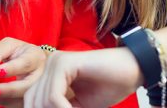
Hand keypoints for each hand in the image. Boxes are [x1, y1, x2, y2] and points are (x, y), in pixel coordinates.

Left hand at [0, 37, 46, 106]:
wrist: (34, 63)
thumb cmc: (20, 53)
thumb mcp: (10, 46)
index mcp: (36, 57)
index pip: (26, 63)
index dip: (12, 68)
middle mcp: (42, 74)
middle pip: (27, 85)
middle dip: (9, 90)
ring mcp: (39, 89)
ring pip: (24, 99)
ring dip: (5, 100)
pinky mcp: (33, 99)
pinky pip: (20, 105)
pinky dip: (6, 103)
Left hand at [24, 48, 141, 107]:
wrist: (134, 69)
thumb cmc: (110, 86)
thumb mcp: (79, 106)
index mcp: (49, 74)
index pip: (32, 101)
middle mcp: (48, 65)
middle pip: (33, 101)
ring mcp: (55, 62)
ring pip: (42, 100)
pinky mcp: (64, 63)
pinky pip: (53, 96)